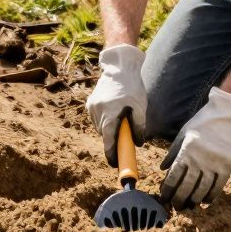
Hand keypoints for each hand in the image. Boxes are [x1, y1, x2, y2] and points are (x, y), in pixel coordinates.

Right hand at [85, 44, 147, 165]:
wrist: (119, 67)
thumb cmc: (132, 86)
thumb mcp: (140, 106)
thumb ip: (139, 126)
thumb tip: (137, 143)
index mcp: (111, 113)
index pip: (109, 140)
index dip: (111, 154)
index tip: (114, 164)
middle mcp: (98, 111)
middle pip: (105, 135)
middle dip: (113, 141)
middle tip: (124, 143)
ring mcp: (92, 107)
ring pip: (100, 127)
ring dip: (109, 130)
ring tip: (120, 120)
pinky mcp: (90, 103)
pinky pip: (97, 119)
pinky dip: (104, 121)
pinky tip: (113, 112)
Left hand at [160, 87, 230, 207]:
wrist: (227, 114)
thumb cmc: (203, 122)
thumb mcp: (184, 133)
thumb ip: (173, 151)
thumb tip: (162, 168)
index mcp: (186, 151)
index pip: (173, 176)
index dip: (168, 190)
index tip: (164, 198)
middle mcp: (199, 160)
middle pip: (187, 186)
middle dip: (179, 199)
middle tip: (176, 207)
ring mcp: (214, 164)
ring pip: (202, 188)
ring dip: (194, 200)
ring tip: (189, 206)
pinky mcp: (227, 165)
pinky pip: (218, 185)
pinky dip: (211, 196)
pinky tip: (206, 202)